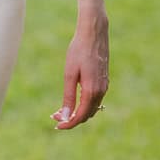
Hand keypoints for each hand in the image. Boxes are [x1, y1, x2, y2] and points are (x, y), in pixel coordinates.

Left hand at [52, 9, 108, 130]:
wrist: (94, 33)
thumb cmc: (79, 51)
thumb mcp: (70, 74)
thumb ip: (68, 96)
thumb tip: (64, 116)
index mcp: (92, 91)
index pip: (80, 116)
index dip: (68, 123)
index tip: (57, 125)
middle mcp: (101, 92)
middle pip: (87, 114)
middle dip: (71, 118)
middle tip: (55, 116)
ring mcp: (104, 86)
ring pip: (91, 108)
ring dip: (77, 111)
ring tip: (61, 109)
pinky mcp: (103, 81)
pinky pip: (95, 100)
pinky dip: (84, 104)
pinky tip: (73, 99)